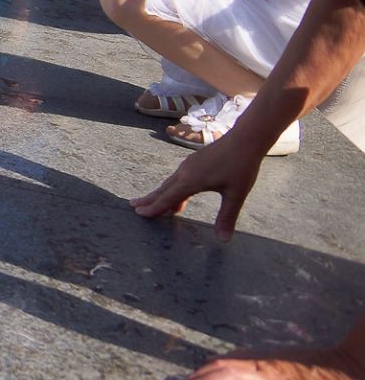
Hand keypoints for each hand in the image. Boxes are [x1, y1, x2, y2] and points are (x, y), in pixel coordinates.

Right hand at [129, 125, 267, 238]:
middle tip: (133, 206)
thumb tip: (223, 240)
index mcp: (190, 181)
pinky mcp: (193, 162)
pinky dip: (172, 189)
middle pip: (162, 189)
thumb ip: (227, 217)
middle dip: (148, 199)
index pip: (167, 198)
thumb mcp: (236, 194)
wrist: (244, 140)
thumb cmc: (241, 166)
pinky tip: (179, 195)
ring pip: (169, 183)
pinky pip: (177, 179)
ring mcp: (188, 166)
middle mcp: (184, 173)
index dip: (154, 208)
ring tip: (152, 203)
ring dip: (160, 194)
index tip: (139, 214)